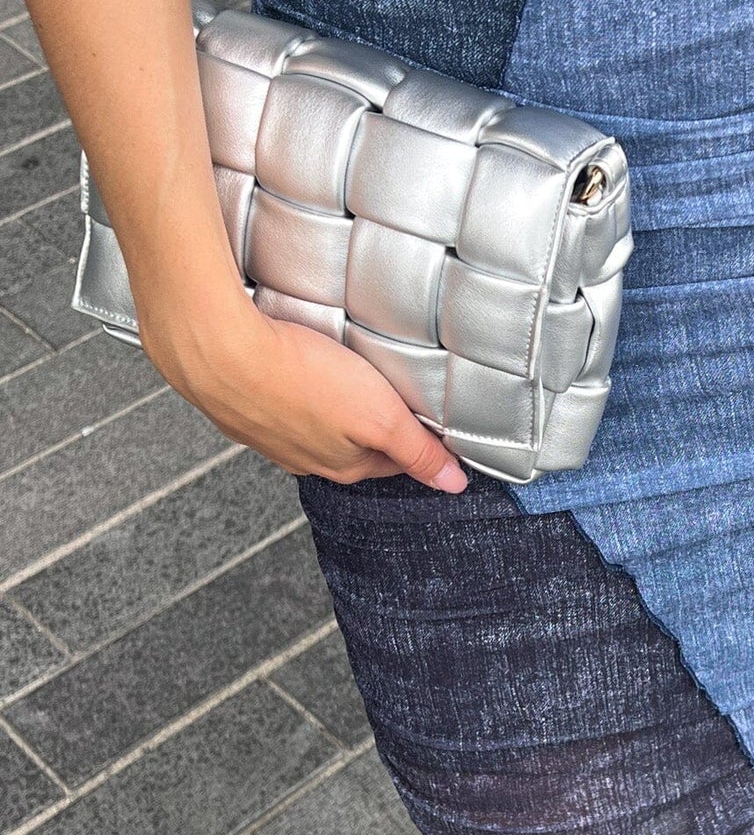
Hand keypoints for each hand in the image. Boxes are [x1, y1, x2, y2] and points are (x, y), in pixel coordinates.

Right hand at [144, 291, 467, 490]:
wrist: (217, 350)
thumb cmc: (299, 379)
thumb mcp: (381, 417)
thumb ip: (419, 450)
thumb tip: (454, 484)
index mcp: (343, 465)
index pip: (395, 459)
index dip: (414, 436)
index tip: (424, 414)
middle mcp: (305, 458)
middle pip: (355, 442)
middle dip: (372, 419)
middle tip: (386, 388)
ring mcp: (270, 434)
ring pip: (315, 422)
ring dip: (331, 402)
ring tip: (341, 371)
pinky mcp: (242, 406)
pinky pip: (280, 401)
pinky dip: (294, 387)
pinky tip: (296, 365)